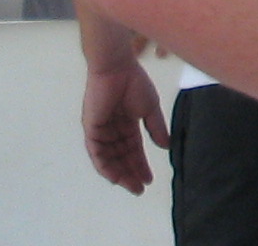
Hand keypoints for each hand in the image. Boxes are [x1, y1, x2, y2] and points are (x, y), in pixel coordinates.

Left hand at [81, 59, 169, 191]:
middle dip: (131, 173)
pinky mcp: (91, 130)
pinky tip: (114, 176)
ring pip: (109, 159)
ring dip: (119, 173)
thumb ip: (156, 128)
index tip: (149, 180)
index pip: (133, 150)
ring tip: (130, 185)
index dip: (141, 165)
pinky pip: (97, 153)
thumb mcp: (150, 108)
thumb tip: (166, 147)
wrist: (117, 69)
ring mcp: (101, 131)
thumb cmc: (134, 83)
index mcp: (127, 124)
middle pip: (121, 158)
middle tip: (140, 189)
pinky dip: (104, 166)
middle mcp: (112, 131)